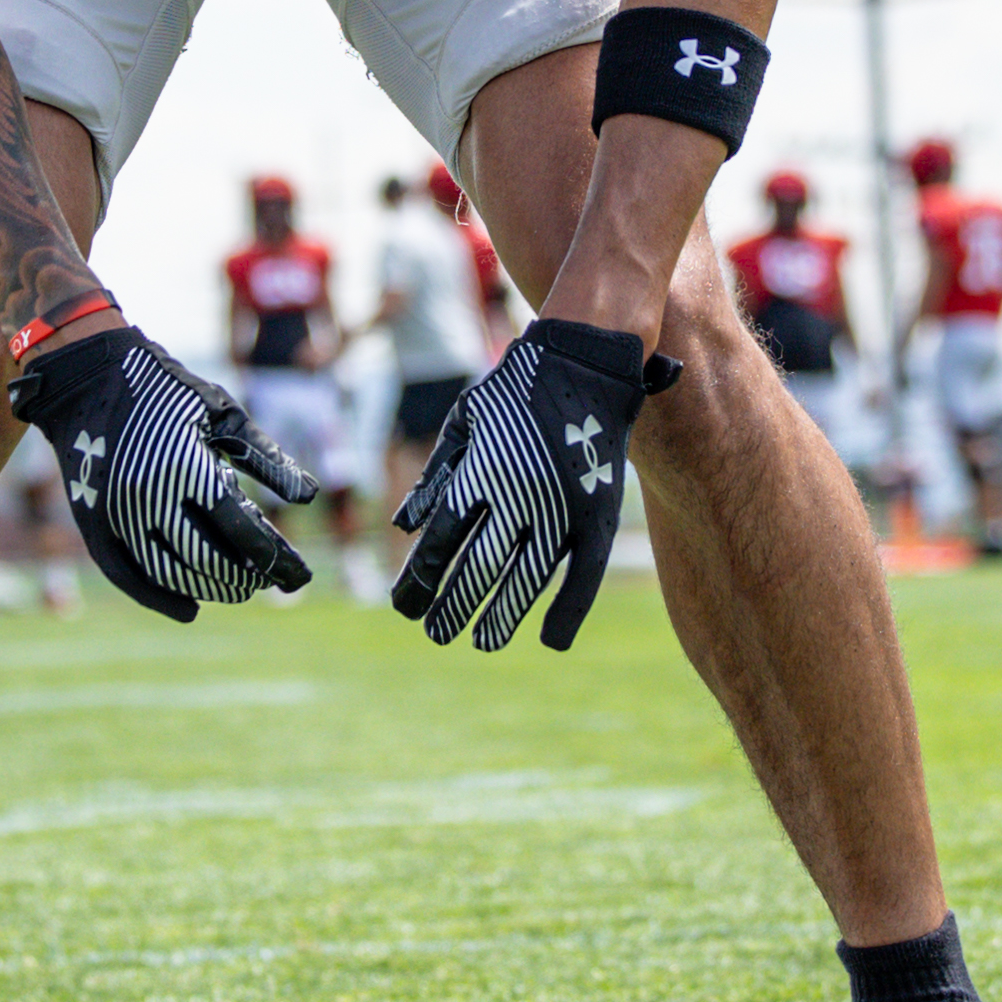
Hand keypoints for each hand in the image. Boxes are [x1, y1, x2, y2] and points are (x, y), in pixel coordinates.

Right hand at [5, 321, 314, 623]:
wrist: (88, 378)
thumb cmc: (165, 390)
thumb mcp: (222, 413)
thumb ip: (266, 457)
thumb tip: (309, 496)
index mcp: (187, 465)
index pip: (239, 528)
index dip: (271, 557)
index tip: (296, 573)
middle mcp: (149, 496)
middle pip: (206, 557)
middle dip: (243, 578)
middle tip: (267, 581)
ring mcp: (116, 513)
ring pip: (168, 572)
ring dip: (208, 588)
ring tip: (236, 589)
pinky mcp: (93, 523)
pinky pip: (125, 575)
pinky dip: (158, 597)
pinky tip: (189, 608)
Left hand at [392, 319, 672, 652]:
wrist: (587, 358)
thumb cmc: (516, 389)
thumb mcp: (465, 421)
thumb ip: (435, 475)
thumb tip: (404, 528)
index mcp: (480, 470)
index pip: (441, 540)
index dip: (420, 578)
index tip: (404, 606)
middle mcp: (518, 493)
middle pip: (477, 566)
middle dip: (451, 605)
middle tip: (434, 633)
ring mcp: (561, 506)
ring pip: (526, 576)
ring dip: (500, 615)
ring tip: (481, 642)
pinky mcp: (597, 512)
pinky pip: (582, 573)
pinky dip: (567, 609)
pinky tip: (549, 640)